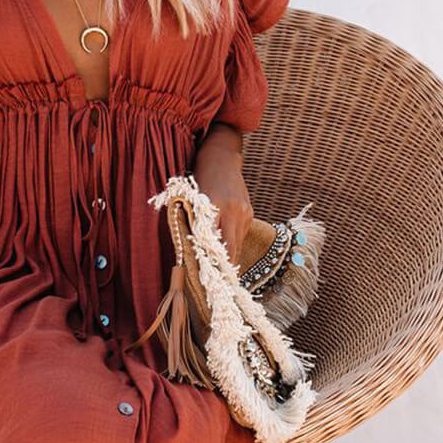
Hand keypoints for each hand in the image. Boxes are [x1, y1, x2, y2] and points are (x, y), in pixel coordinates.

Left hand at [193, 123, 252, 267]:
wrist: (220, 159)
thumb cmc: (200, 180)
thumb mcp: (193, 202)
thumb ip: (197, 225)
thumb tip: (198, 252)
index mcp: (215, 208)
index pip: (216, 244)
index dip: (214, 264)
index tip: (210, 279)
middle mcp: (234, 211)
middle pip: (232, 249)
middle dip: (225, 267)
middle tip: (218, 283)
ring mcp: (245, 212)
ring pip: (237, 243)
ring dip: (229, 254)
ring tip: (220, 267)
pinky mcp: (250, 213)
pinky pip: (240, 234)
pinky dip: (231, 240)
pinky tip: (224, 240)